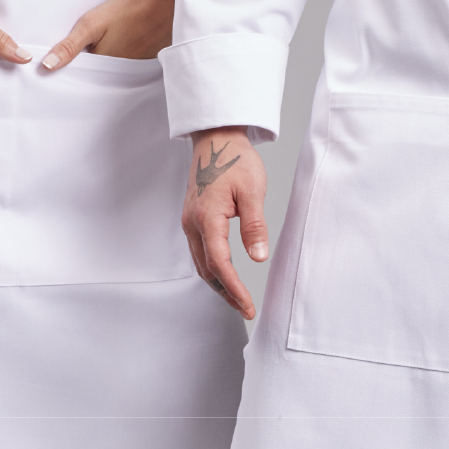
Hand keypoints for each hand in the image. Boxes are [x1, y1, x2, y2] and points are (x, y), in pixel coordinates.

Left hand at [40, 0, 176, 68]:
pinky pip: (123, 63)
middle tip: (85, 44)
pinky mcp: (144, 61)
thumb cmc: (126, 11)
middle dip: (85, 63)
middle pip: (94, 73)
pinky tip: (118, 41)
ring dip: (102, 58)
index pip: (79, 74)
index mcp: (103, 68)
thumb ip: (69, 46)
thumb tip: (46, 66)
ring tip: (102, 42)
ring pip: (108, 68)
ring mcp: (133, 68)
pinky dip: (118, 54)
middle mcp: (119, 74)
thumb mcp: (91, 24)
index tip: (62, 57)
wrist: (162, 3)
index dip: (69, 66)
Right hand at [181, 128, 268, 318]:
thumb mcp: (252, 190)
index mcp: (207, 217)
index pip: (220, 264)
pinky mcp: (192, 219)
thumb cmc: (234, 159)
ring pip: (201, 263)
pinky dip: (212, 269)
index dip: (235, 289)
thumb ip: (254, 225)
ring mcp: (189, 222)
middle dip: (226, 293)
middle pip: (207, 270)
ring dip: (218, 284)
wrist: (215, 139)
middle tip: (246, 309)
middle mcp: (192, 224)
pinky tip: (225, 275)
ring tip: (238, 299)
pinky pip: (200, 252)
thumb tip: (258, 258)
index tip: (249, 306)